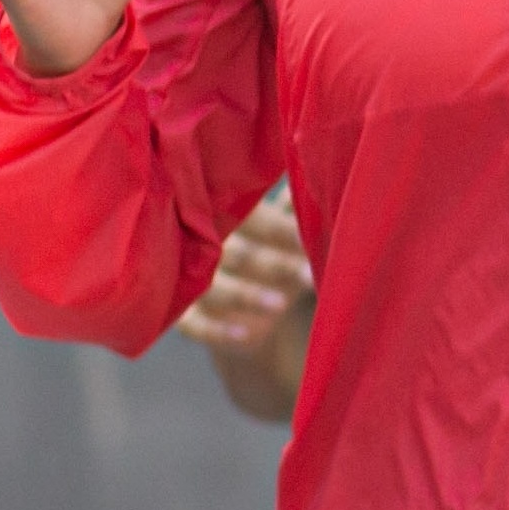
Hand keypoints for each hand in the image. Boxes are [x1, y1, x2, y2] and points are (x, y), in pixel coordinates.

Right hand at [177, 189, 315, 354]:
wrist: (243, 310)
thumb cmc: (270, 256)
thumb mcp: (282, 232)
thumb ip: (295, 210)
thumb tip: (322, 173)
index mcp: (230, 218)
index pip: (255, 219)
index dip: (283, 231)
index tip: (310, 245)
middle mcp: (207, 248)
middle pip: (238, 253)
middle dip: (272, 265)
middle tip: (304, 276)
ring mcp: (192, 283)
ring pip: (215, 289)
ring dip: (247, 296)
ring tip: (280, 304)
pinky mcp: (185, 318)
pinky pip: (195, 326)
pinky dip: (218, 331)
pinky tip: (244, 336)